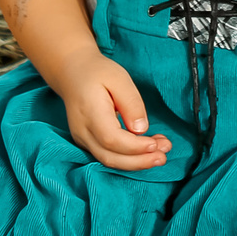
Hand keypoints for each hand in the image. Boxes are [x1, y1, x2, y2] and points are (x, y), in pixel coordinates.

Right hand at [58, 49, 169, 169]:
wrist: (73, 73)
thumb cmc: (97, 72)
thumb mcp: (119, 78)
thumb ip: (131, 103)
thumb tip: (141, 129)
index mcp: (90, 112)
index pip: (112, 139)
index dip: (135, 147)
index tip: (156, 144)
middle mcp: (83, 131)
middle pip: (110, 157)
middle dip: (139, 161)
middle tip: (163, 156)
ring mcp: (82, 138)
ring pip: (108, 160)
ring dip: (136, 163)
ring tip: (160, 155)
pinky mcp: (87, 141)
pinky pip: (107, 156)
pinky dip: (127, 159)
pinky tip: (146, 152)